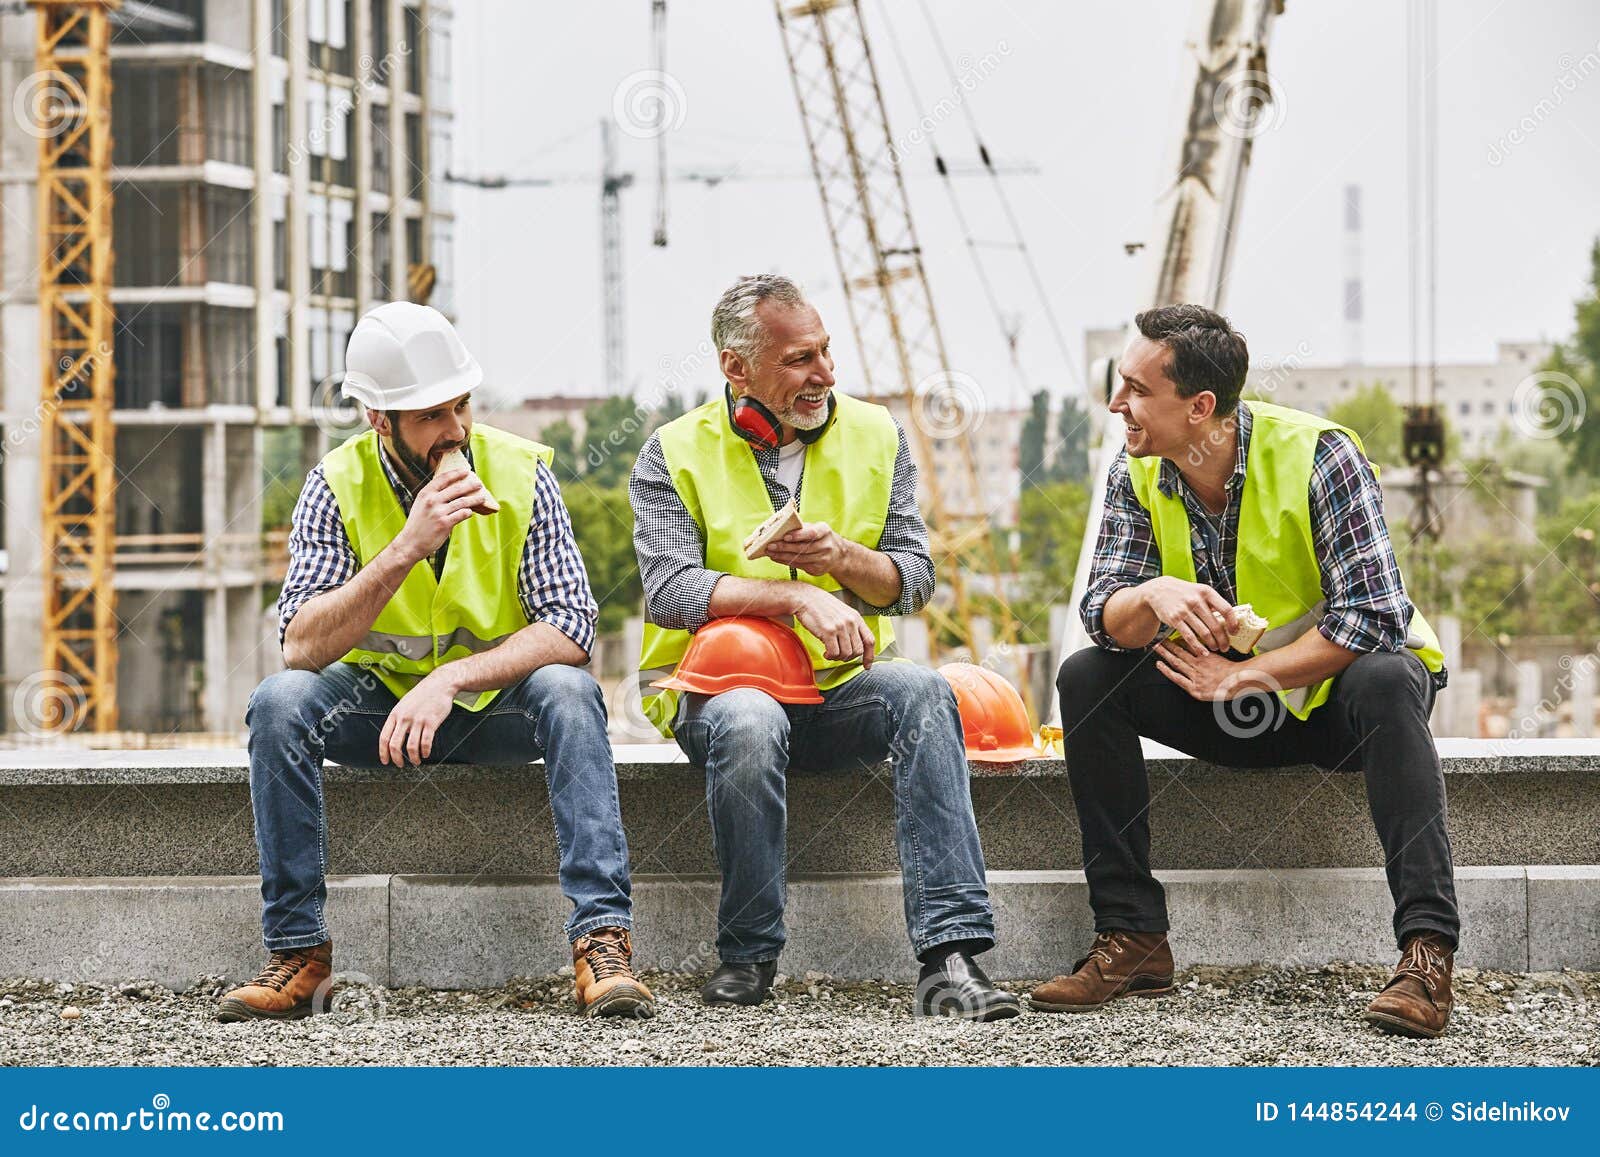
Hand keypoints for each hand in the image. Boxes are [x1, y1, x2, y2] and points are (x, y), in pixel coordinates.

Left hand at [379, 669, 457, 765]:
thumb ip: (399, 719)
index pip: (384, 737)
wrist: (440, 684)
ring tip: (416, 761)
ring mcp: (418, 720)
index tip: (386, 761)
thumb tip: (396, 735)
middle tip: (400, 765)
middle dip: (397, 758)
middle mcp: (404, 718)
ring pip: (411, 746)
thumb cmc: (423, 694)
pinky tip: (426, 753)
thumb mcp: (404, 704)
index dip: (383, 752)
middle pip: (395, 744)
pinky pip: (426, 742)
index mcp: (395, 714)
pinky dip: (425, 751)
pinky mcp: (431, 722)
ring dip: (413, 758)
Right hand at [393, 467, 492, 564]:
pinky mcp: (445, 524)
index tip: (466, 471)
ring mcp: (438, 512)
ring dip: (474, 499)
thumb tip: (451, 489)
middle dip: (470, 485)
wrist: (411, 543)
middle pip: (456, 489)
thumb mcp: (421, 505)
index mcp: (425, 493)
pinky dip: (468, 512)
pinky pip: (462, 514)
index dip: (456, 473)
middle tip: (479, 483)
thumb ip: (433, 496)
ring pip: (462, 501)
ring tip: (482, 497)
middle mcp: (432, 501)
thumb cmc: (418, 524)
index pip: (443, 478)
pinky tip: (470, 512)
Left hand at [763, 521, 850, 575]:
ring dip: (782, 556)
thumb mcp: (815, 528)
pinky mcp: (819, 570)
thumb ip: (800, 527)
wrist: (838, 554)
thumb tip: (779, 527)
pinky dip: (786, 562)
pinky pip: (799, 566)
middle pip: (803, 548)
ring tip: (770, 553)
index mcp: (825, 531)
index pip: (811, 533)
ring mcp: (824, 559)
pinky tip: (777, 558)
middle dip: (785, 547)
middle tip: (770, 546)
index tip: (785, 536)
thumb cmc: (820, 537)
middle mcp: (826, 545)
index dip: (798, 535)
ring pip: (800, 559)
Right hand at [792, 585, 874, 667]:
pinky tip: (826, 652)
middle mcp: (850, 622)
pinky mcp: (828, 632)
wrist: (806, 598)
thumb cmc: (821, 604)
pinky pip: (834, 652)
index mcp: (856, 617)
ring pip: (846, 653)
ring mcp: (840, 627)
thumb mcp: (842, 612)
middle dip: (849, 657)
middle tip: (840, 656)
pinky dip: (830, 656)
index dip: (870, 655)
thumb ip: (850, 625)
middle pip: (858, 650)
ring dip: (838, 657)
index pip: (869, 640)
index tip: (867, 664)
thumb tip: (853, 642)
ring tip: (831, 653)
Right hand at [1141, 576, 1237, 652]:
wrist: (1158, 590)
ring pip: (1204, 633)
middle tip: (1225, 647)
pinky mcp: (1174, 619)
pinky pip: (1189, 637)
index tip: (1235, 632)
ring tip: (1215, 648)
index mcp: (1206, 592)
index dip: (1233, 623)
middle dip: (1223, 639)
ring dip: (1212, 644)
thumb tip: (1230, 620)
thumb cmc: (1184, 592)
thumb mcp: (1200, 591)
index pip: (1226, 609)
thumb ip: (1213, 603)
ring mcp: (1184, 610)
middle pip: (1215, 625)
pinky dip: (1198, 647)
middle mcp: (1196, 600)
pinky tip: (1203, 652)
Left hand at [1152, 638, 1271, 701]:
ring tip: (1156, 648)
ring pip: (1177, 662)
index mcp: (1206, 656)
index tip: (1169, 634)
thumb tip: (1203, 644)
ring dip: (1165, 654)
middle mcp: (1199, 664)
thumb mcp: (1223, 659)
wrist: (1240, 684)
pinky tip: (1160, 665)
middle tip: (1157, 639)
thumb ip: (1211, 652)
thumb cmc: (1235, 673)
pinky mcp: (1194, 688)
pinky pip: (1177, 678)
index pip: (1188, 645)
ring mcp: (1195, 676)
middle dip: (1167, 646)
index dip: (1177, 640)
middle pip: (1180, 652)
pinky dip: (1167, 671)